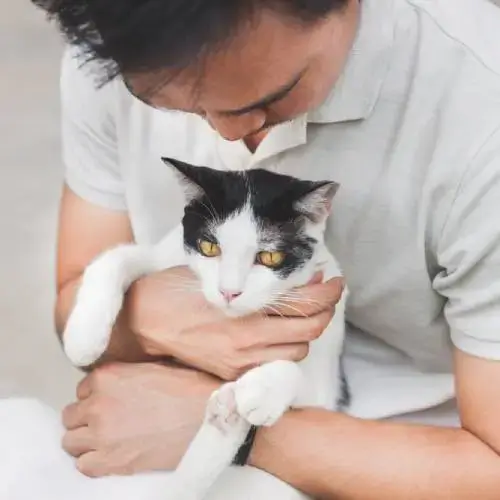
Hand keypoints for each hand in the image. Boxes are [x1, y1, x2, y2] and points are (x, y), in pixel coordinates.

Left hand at [61, 362, 220, 476]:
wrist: (208, 417)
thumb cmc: (188, 390)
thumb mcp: (152, 368)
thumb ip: (124, 375)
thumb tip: (116, 384)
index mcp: (108, 376)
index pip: (82, 389)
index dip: (96, 397)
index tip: (109, 402)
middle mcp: (98, 404)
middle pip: (71, 416)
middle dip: (86, 418)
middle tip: (107, 421)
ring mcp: (102, 434)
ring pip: (70, 441)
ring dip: (86, 440)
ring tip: (108, 439)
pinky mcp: (111, 461)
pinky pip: (83, 465)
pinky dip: (93, 461)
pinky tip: (112, 455)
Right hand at [128, 267, 343, 379]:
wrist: (142, 323)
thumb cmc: (173, 292)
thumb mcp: (216, 276)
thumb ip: (259, 280)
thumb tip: (301, 279)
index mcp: (242, 316)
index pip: (301, 308)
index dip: (326, 294)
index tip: (334, 282)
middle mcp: (246, 345)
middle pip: (307, 333)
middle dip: (324, 312)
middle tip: (325, 294)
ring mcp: (240, 364)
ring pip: (296, 353)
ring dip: (304, 332)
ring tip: (299, 312)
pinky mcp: (232, 375)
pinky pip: (274, 365)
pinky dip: (285, 348)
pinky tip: (279, 332)